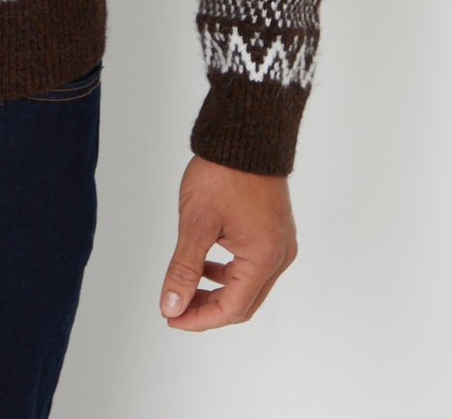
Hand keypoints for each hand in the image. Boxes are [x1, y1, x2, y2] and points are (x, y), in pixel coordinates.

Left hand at [158, 154, 297, 328]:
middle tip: (176, 307)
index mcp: (264, 258)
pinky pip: (253, 264)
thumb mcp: (196, 222)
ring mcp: (280, 242)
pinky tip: (206, 262)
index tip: (171, 316)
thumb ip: (184, 268)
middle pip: (243, 301)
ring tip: (187, 286)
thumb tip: (171, 305)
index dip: (199, 319)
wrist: (245, 132)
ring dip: (218, 290)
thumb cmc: (224, 172)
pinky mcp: (275, 229)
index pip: (232, 308)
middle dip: (208, 308)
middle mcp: (279, 256)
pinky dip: (229, 271)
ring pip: (249, 284)